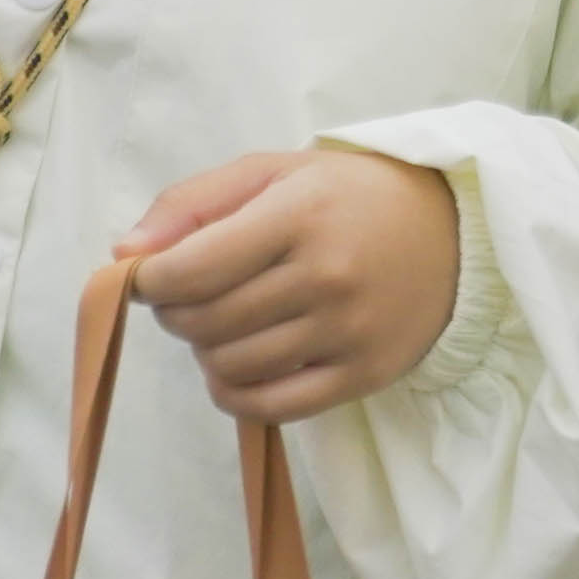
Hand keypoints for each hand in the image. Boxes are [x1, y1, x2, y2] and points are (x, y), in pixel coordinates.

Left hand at [120, 148, 465, 420]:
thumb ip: (193, 202)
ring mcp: (346, 331)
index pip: (190, 270)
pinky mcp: (362, 374)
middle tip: (191, 296)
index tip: (147, 277)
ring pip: (231, 366)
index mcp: (300, 214)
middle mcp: (325, 276)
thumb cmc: (352, 196)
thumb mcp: (274, 172)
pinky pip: (269, 407)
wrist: (454, 232)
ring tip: (224, 324)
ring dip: (206, 351)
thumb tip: (124, 254)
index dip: (150, 281)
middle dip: (176, 314)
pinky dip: (234, 394)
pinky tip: (237, 367)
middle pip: (204, 322)